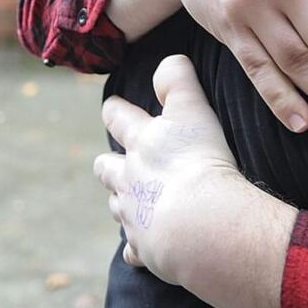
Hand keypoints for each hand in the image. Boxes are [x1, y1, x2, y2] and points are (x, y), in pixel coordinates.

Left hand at [94, 56, 296, 307]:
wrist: (200, 223)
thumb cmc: (199, 162)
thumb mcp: (193, 110)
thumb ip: (179, 81)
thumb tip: (169, 59)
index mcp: (142, 143)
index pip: (119, 118)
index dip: (116, 110)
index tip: (112, 106)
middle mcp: (129, 179)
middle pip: (106, 168)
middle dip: (109, 163)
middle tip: (118, 161)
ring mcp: (133, 215)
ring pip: (118, 206)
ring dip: (125, 202)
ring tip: (139, 202)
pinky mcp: (144, 248)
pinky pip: (136, 249)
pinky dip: (140, 246)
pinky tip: (149, 247)